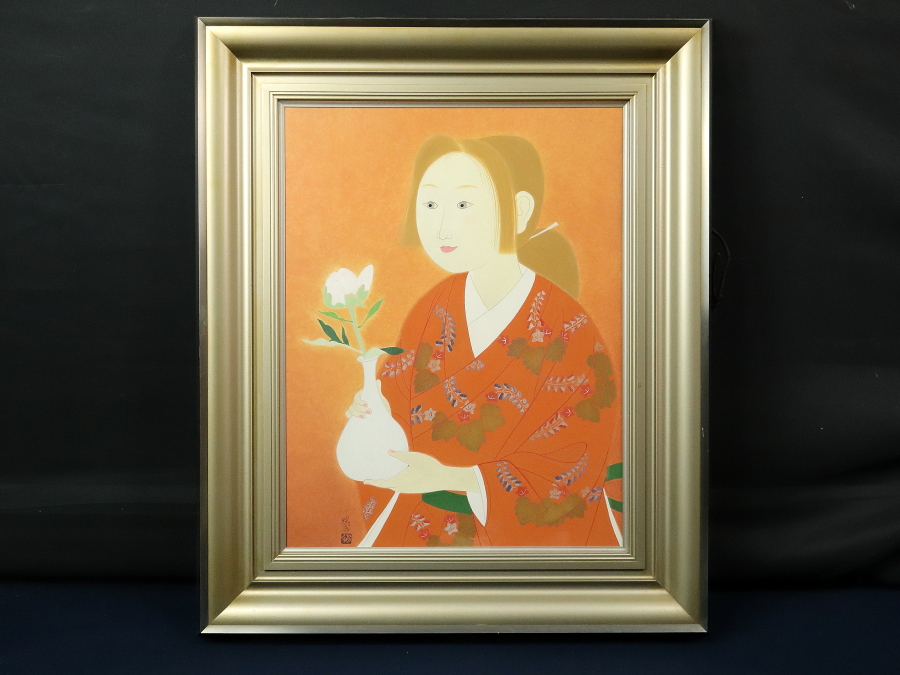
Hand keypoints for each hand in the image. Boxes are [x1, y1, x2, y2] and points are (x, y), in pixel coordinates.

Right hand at [345, 381, 389, 418]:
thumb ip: (377, 392)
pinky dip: (350, 416)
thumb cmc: (382, 408)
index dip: (360, 401)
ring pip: (350, 409)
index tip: (366, 404)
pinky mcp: (355, 416)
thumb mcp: (381, 400)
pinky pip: (348, 414)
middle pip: (354, 404)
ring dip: (356, 413)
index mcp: (363, 396)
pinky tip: (358, 419)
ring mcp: (356, 409)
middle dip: (360, 408)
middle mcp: (358, 402)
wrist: (383, 419)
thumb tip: (377, 381)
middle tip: (370, 412)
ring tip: (365, 417)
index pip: (357, 397)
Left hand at [364, 450, 479, 493]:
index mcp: (399, 481)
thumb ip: (400, 455)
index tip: (364, 480)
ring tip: (384, 476)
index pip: (382, 483)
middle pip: (388, 486)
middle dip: (380, 482)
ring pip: (395, 487)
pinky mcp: (415, 489)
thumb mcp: (413, 457)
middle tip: (373, 477)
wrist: (443, 478)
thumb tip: (389, 451)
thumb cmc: (428, 467)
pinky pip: (402, 486)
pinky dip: (397, 482)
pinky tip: (400, 476)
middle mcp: (402, 488)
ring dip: (389, 483)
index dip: (373, 481)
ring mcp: (409, 490)